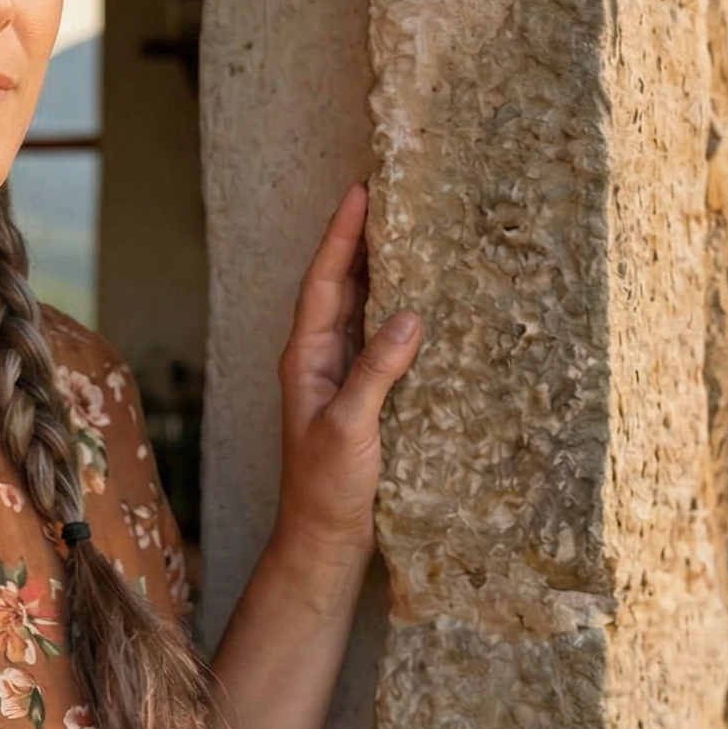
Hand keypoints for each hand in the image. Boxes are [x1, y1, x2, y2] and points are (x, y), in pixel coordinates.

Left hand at [275, 183, 423, 569]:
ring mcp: (339, 373)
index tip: (361, 192)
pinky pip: (380, 337)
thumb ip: (375, 373)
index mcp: (305, 356)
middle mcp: (319, 356)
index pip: (322, 281)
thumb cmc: (326, 487)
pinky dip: (398, 310)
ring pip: (360, 306)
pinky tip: (422, 297)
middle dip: (360, 238)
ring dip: (379, 268)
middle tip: (388, 193)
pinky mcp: (363, 393)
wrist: (324, 536)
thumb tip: (409, 316)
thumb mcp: (350, 428)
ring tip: (407, 227)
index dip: (341, 235)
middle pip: (339, 283)